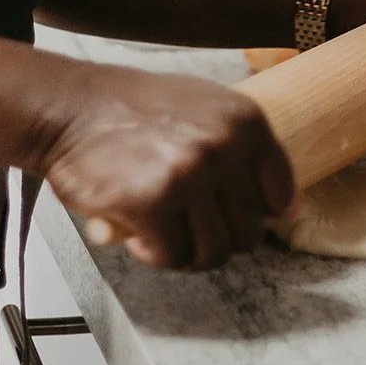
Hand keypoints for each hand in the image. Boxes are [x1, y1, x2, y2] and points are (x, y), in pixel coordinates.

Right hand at [42, 63, 294, 269]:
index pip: (280, 196)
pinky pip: (172, 257)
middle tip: (183, 220)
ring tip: (162, 227)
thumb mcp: (204, 111)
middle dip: (215, 237)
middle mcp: (224, 144)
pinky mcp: (152, 202)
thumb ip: (249, 153)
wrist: (71, 107)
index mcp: (245, 120)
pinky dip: (154, 254)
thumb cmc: (134, 111)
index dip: (252, 212)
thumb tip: (295, 209)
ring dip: (185, 251)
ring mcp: (189, 174)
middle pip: (248, 233)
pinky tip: (138, 231)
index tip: (224, 209)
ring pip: (213, 252)